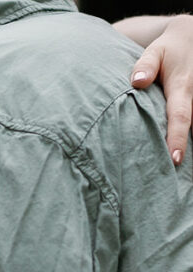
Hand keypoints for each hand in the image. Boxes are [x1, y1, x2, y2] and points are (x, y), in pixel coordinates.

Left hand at [130, 14, 192, 164]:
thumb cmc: (167, 51)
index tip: (175, 160)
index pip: (180, 116)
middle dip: (187, 152)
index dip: (177, 138)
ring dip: (190, 149)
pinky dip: (190, 142)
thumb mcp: (156, 52)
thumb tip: (136, 82)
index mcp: (183, 88)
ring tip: (181, 179)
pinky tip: (182, 168)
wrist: (191, 39)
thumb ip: (146, 65)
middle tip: (172, 181)